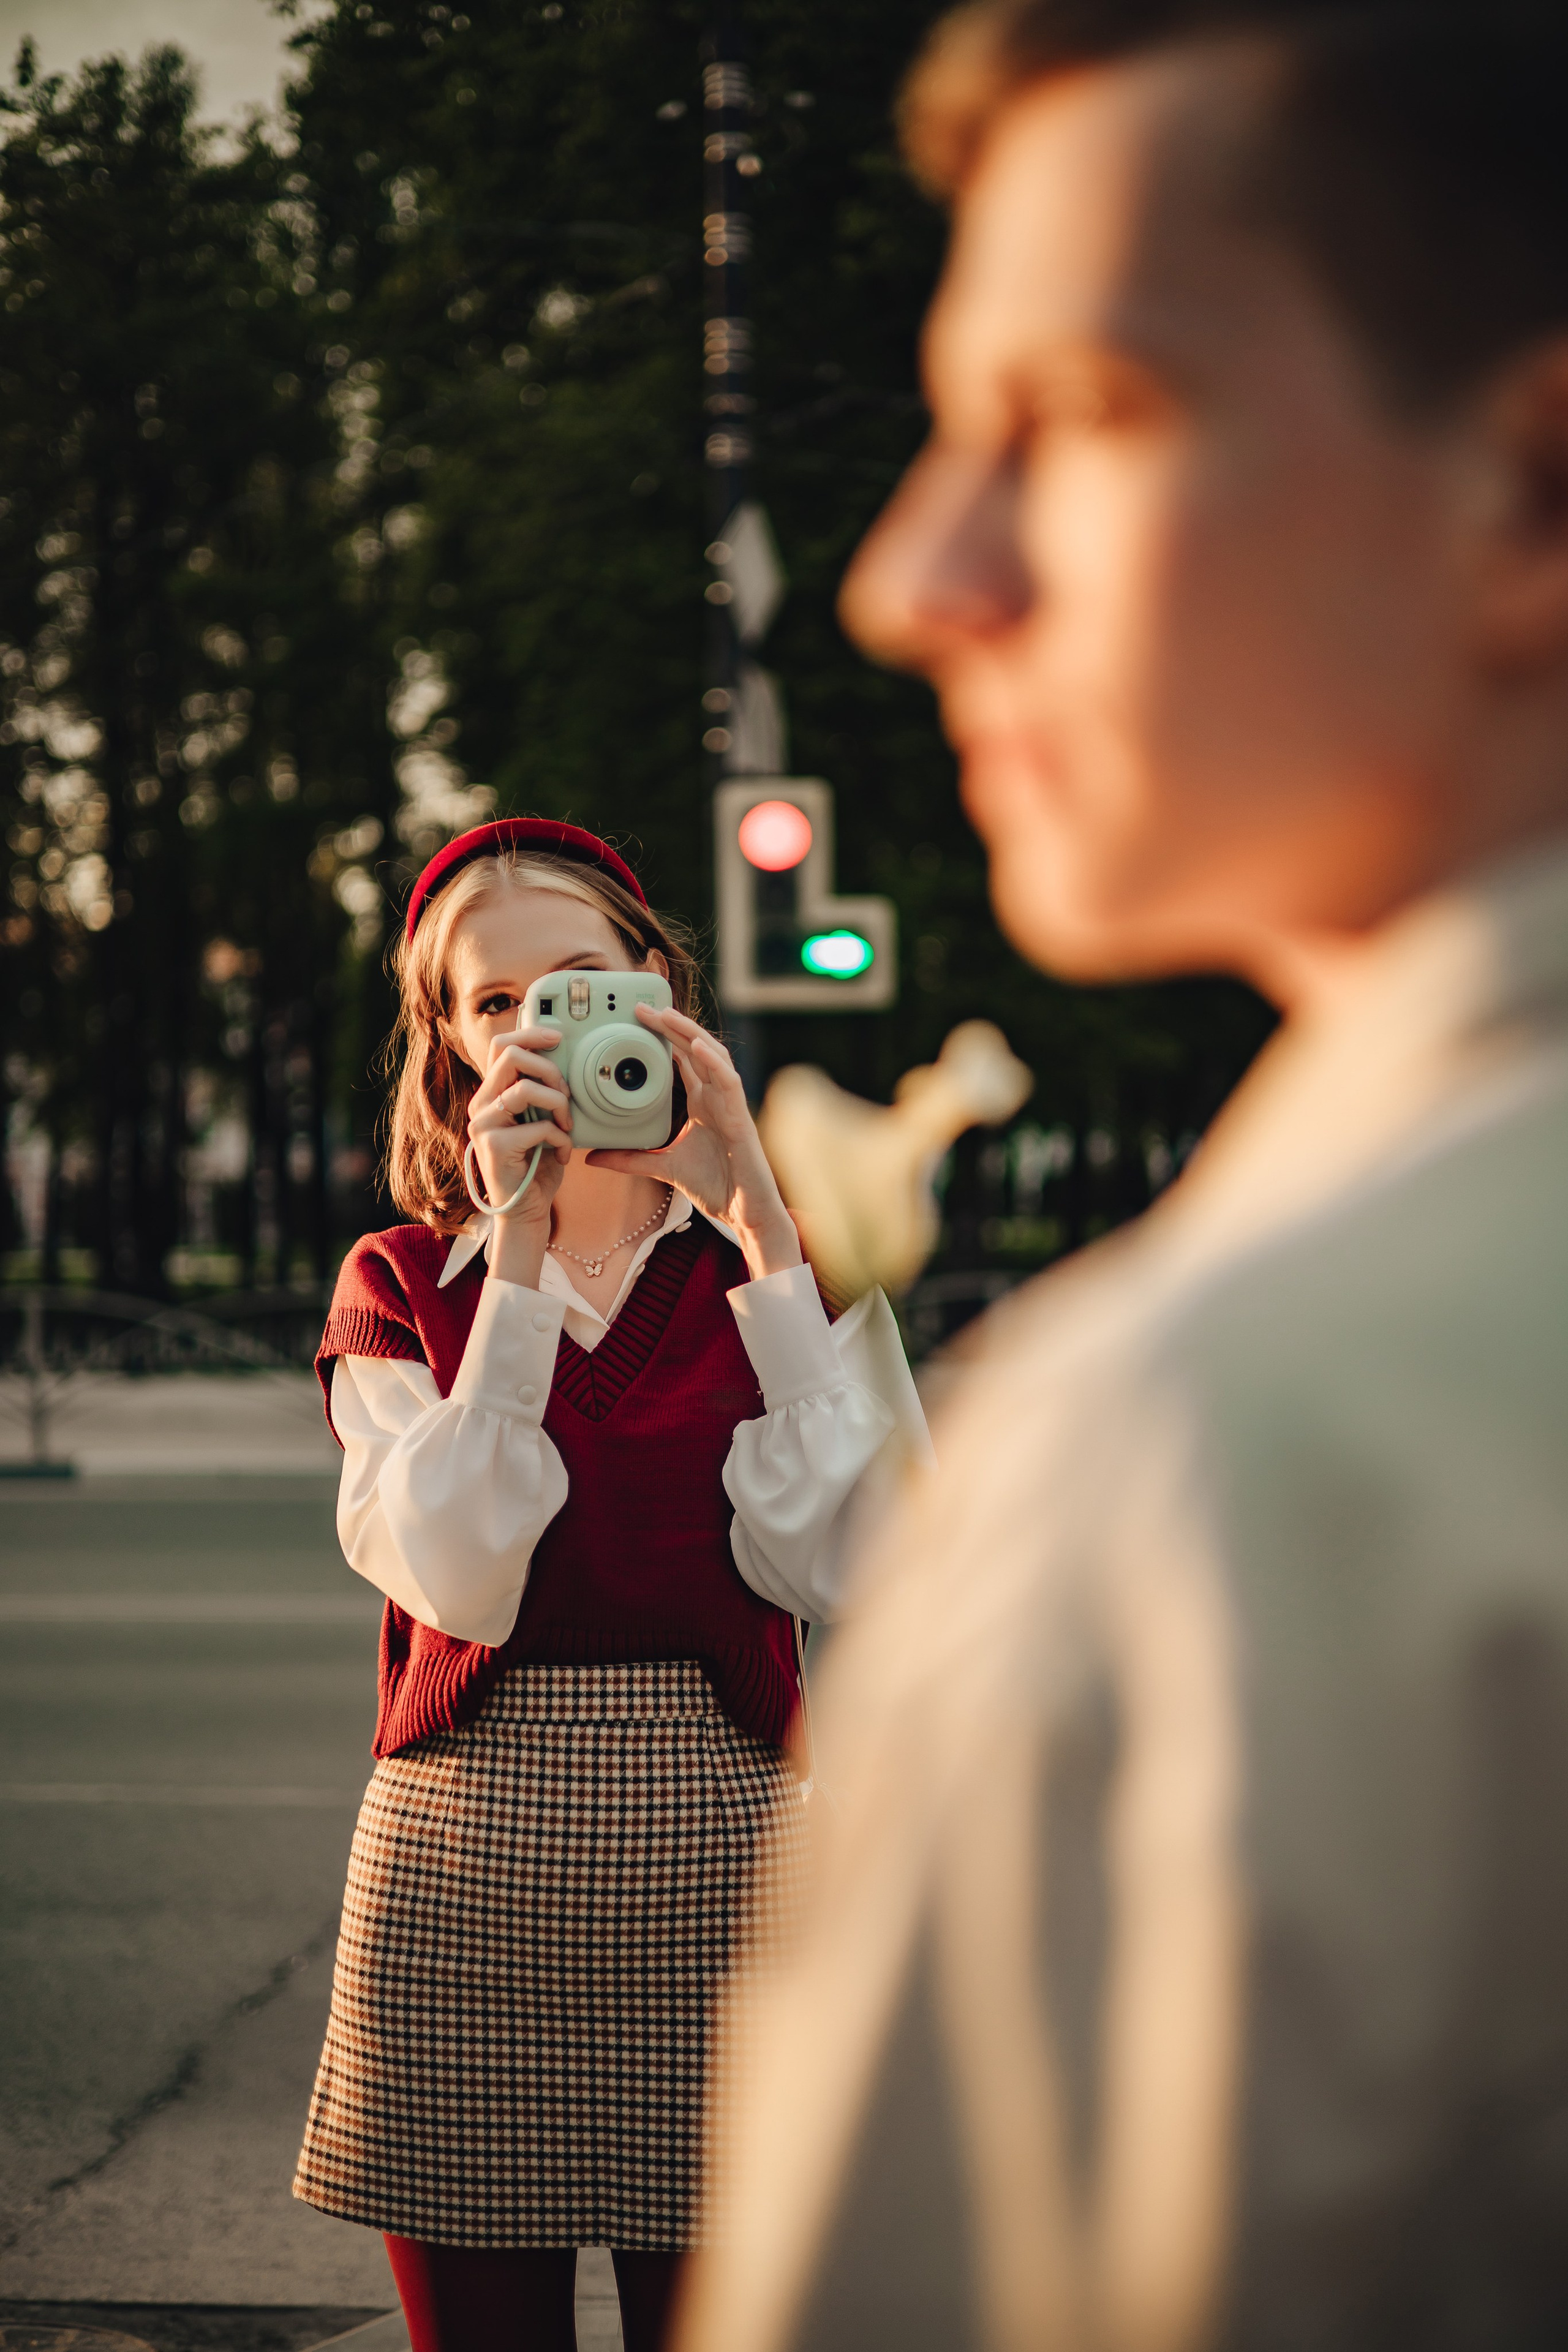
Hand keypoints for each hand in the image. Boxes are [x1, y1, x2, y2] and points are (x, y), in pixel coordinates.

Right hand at [466, 1024, 571, 1283]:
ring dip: (558, 1104)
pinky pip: (538, 1127)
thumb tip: (565, 1058)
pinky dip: (560, 1139)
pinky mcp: (493, 1146)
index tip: (559, 1037)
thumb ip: (543, 1091)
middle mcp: (481, 1105)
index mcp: (492, 1093)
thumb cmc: (539, 1164)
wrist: (528, 1211)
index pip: (502, 1046)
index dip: (530, 1033)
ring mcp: (483, 1125)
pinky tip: (564, 1152)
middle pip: (510, 1056)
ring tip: (567, 1124)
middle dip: (549, 1068)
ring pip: (525, 1089)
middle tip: (567, 1093)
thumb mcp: (543, 1119)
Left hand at [587, 1007, 802, 1281]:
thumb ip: (629, 1159)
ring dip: (689, 1032)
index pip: (682, 1059)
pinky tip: (695, 1046)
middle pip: (694, 1048)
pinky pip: (728, 1080)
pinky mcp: (740, 1116)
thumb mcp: (661, 1167)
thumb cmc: (714, 1185)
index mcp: (701, 1102)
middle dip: (670, 1025)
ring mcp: (729, 1103)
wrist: (743, 1212)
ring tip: (665, 1014)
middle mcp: (716, 1096)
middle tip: (641, 1006)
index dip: (663, 1037)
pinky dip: (712, 1061)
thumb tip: (592, 1157)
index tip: (636, 1020)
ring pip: (712, 1055)